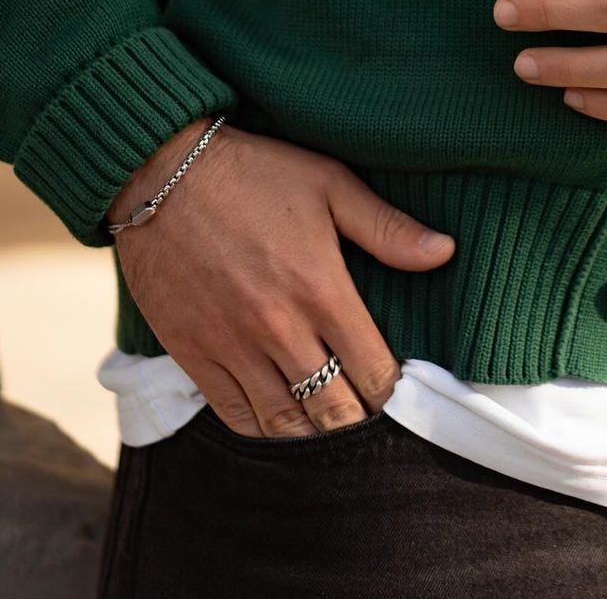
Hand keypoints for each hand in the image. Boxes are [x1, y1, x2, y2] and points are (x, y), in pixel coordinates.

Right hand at [106, 117, 454, 436]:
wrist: (161, 173)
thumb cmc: (253, 172)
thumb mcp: (329, 183)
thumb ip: (387, 227)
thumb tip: (445, 251)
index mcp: (321, 287)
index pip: (372, 370)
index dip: (392, 391)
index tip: (399, 391)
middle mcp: (279, 327)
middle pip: (333, 409)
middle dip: (358, 420)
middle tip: (368, 416)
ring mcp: (233, 346)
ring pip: (284, 423)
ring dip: (313, 433)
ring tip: (330, 425)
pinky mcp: (193, 353)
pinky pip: (234, 415)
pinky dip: (262, 429)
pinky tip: (280, 422)